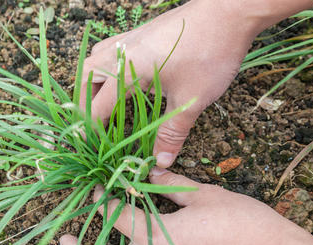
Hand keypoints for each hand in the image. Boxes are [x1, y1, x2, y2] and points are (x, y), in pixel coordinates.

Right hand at [81, 0, 262, 167]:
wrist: (229, 12)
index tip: (87, 144)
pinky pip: (110, 49)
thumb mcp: (191, 99)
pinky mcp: (141, 32)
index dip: (90, 127)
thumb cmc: (210, 54)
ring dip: (92, 82)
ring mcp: (130, 38)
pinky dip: (106, 67)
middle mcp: (122, 51)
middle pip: (86, 77)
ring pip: (95, 59)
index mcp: (128, 69)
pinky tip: (121, 77)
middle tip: (91, 124)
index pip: (99, 104)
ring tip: (100, 102)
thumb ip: (172, 132)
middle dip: (83, 103)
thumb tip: (161, 161)